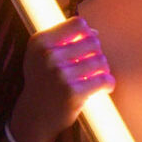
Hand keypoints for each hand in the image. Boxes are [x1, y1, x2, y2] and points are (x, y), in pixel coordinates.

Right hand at [9, 16, 115, 141]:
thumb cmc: (43, 81)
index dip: (86, 34)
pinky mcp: (73, 92)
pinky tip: (103, 87)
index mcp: (40, 42)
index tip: (84, 48)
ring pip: (101, 60)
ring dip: (103, 70)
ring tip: (95, 77)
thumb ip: (63, 39)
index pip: (78, 24)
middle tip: (90, 67)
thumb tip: (94, 32)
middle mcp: (48, 56)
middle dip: (96, 53)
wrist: (34, 117)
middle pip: (93, 41)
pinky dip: (108, 83)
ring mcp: (60, 75)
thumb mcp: (41, 55)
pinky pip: (104, 80)